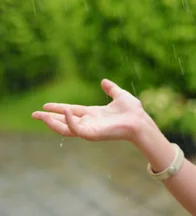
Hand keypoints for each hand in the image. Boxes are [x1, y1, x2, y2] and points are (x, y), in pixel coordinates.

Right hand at [32, 79, 150, 141]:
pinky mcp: (92, 134)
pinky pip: (76, 129)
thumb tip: (104, 81)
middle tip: (34, 114)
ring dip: (52, 122)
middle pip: (63, 122)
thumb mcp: (120, 96)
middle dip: (48, 118)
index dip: (58, 108)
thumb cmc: (133, 111)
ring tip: (40, 116)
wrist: (140, 121)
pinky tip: (65, 111)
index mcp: (93, 114)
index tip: (45, 105)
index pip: (71, 112)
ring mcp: (89, 129)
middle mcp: (89, 122)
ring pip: (65, 128)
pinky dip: (69, 121)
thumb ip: (111, 89)